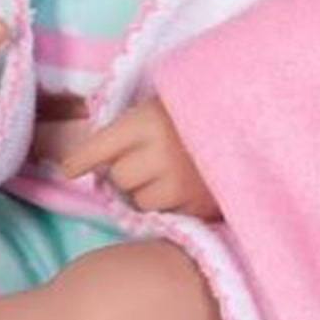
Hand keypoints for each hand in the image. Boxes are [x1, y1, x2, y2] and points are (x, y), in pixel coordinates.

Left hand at [58, 97, 221, 219]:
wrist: (251, 122)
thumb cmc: (197, 112)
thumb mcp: (159, 105)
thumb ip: (129, 127)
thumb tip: (91, 155)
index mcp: (148, 120)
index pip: (101, 146)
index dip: (81, 159)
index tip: (67, 170)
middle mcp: (160, 152)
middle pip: (117, 177)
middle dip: (124, 170)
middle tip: (144, 158)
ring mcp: (180, 182)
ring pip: (138, 200)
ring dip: (145, 191)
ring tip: (167, 173)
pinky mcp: (198, 206)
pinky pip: (165, 214)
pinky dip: (168, 204)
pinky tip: (183, 187)